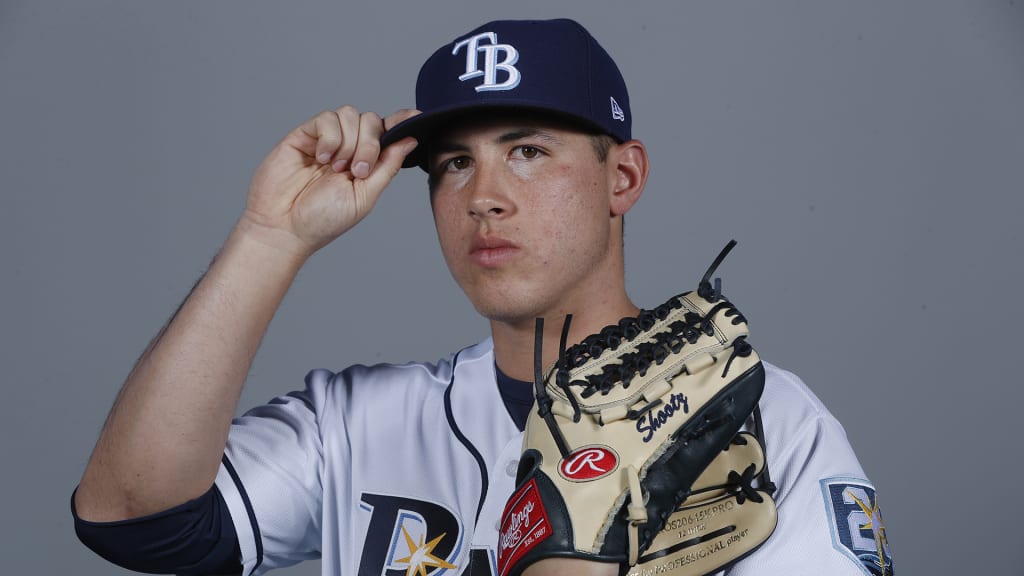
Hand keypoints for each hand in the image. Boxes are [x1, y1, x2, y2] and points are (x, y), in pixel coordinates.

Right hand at [243, 106, 419, 257]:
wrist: (285, 227)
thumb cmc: (323, 219)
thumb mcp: (365, 196)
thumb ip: (387, 166)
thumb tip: (410, 140)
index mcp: (367, 162)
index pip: (388, 133)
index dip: (403, 121)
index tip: (418, 117)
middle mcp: (348, 148)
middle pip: (371, 121)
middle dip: (370, 144)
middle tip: (358, 171)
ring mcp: (326, 140)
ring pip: (350, 114)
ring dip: (349, 142)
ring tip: (336, 168)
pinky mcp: (304, 135)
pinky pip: (327, 119)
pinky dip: (330, 138)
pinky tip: (321, 159)